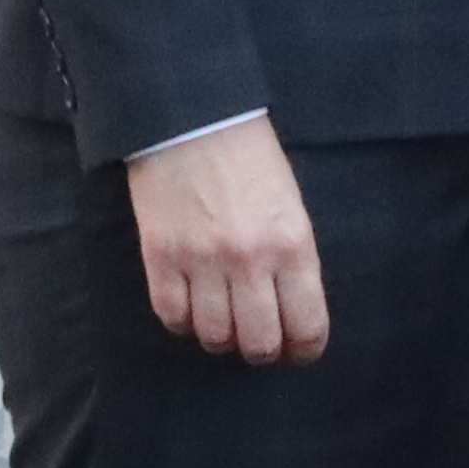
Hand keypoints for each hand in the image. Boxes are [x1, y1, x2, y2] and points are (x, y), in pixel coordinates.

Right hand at [126, 115, 327, 361]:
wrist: (192, 117)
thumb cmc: (248, 157)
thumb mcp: (290, 205)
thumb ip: (293, 259)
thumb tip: (291, 311)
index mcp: (292, 244)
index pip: (308, 326)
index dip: (304, 349)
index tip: (297, 350)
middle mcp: (250, 260)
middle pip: (260, 343)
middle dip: (262, 350)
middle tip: (257, 338)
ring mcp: (202, 261)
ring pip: (215, 337)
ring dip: (221, 336)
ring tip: (222, 317)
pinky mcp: (160, 257)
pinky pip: (173, 317)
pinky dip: (183, 320)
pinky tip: (190, 303)